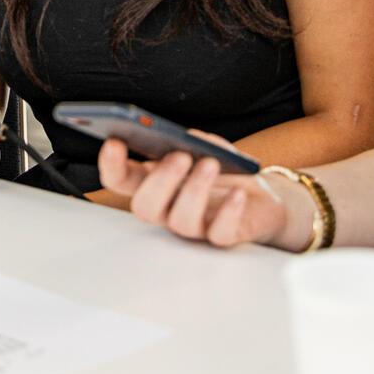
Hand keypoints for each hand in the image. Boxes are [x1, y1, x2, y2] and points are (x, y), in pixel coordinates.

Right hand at [97, 135, 288, 247]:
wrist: (262, 198)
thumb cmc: (226, 171)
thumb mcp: (206, 147)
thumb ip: (191, 140)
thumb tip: (180, 137)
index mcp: (154, 183)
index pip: (120, 180)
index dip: (111, 165)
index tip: (114, 141)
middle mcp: (168, 208)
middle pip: (144, 207)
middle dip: (160, 180)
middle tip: (180, 155)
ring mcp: (194, 226)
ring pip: (180, 221)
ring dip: (195, 190)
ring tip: (211, 163)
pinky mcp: (224, 236)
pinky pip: (220, 233)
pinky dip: (228, 212)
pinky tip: (238, 192)